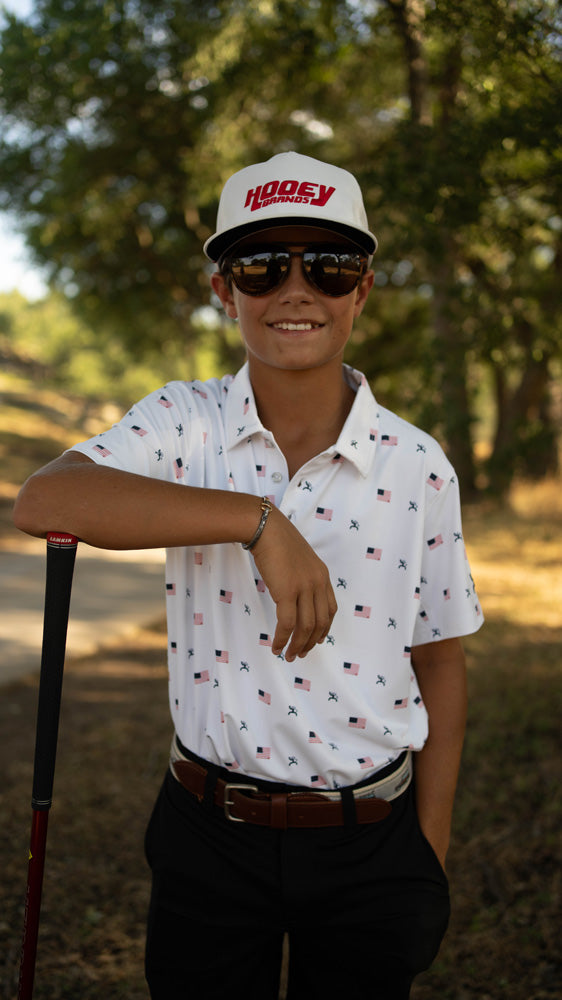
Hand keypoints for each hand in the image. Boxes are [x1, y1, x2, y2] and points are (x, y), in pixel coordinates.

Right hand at [251, 507, 336, 661]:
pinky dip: (282, 638)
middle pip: (320, 622)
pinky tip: (276, 646)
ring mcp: (304, 588)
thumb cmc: (277, 541)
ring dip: (297, 645)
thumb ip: (302, 578)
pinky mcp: (287, 591)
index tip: (315, 641)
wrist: (266, 529)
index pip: (330, 610)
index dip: (323, 629)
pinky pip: (287, 623)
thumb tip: (295, 597)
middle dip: (310, 643)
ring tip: (288, 655)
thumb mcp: (299, 560)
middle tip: (299, 654)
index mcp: (323, 576)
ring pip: (305, 627)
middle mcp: (318, 583)